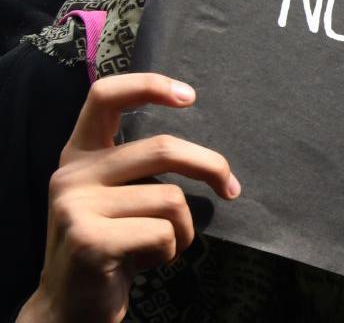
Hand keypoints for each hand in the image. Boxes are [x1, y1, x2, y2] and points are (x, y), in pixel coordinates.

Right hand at [17, 73, 239, 322]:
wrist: (69, 308)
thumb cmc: (112, 246)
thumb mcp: (117, 197)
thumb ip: (140, 167)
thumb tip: (208, 154)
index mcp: (78, 155)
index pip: (104, 96)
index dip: (149, 86)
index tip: (190, 95)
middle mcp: (71, 174)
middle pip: (162, 147)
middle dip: (211, 167)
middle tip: (231, 188)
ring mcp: (75, 206)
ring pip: (171, 199)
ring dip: (182, 230)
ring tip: (157, 246)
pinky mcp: (90, 240)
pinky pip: (164, 233)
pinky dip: (170, 251)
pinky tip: (142, 263)